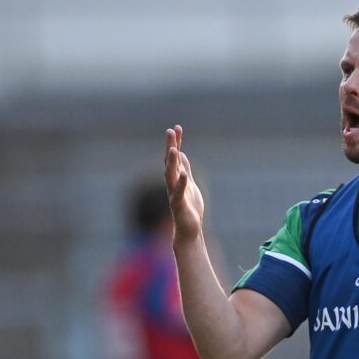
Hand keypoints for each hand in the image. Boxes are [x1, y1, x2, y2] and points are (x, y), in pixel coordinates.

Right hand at [164, 124, 204, 244]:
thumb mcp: (189, 184)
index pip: (174, 157)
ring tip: (174, 149)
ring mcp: (174, 194)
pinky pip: (178, 193)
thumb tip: (182, 154)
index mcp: (176, 178)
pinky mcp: (178, 205)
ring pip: (170, 176)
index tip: (177, 128)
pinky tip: (184, 174)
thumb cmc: (189, 208)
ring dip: (172, 163)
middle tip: (170, 131)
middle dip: (170, 147)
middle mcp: (172, 184)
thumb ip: (185, 170)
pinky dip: (181, 183)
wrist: (189, 230)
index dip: (176, 143)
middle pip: (169, 163)